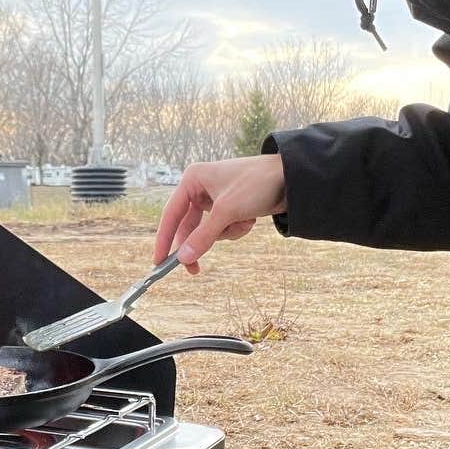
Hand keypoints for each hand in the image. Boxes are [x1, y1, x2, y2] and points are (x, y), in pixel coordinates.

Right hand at [154, 155, 286, 273]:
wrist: (291, 178)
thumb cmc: (256, 184)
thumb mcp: (227, 211)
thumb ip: (203, 236)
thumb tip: (183, 258)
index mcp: (193, 179)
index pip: (171, 214)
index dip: (164, 239)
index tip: (159, 262)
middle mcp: (201, 187)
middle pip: (189, 226)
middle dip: (200, 243)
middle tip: (195, 270)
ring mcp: (217, 198)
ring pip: (209, 230)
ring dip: (226, 233)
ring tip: (242, 222)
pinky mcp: (231, 207)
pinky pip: (225, 228)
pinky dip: (237, 229)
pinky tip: (251, 219)